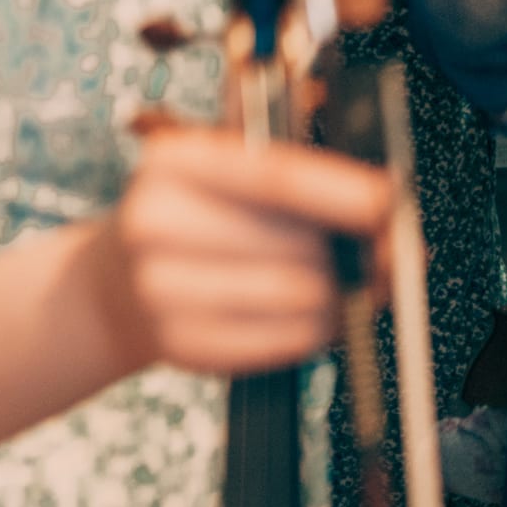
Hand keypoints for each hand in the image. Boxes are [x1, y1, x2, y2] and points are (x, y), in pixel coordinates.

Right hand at [95, 123, 394, 376]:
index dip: (341, 192)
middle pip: (300, 243)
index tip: (391, 204)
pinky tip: (295, 314)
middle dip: (346, 253)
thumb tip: (386, 210)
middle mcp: (157, 221)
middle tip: (364, 254)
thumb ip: (297, 181)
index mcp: (172, 162)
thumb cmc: (195, 221)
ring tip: (322, 284)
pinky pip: (290, 340)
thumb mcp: (222, 174)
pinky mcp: (184, 344)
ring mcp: (162, 288)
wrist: (115, 287)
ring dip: (334, 295)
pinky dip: (312, 330)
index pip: (274, 177)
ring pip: (303, 296)